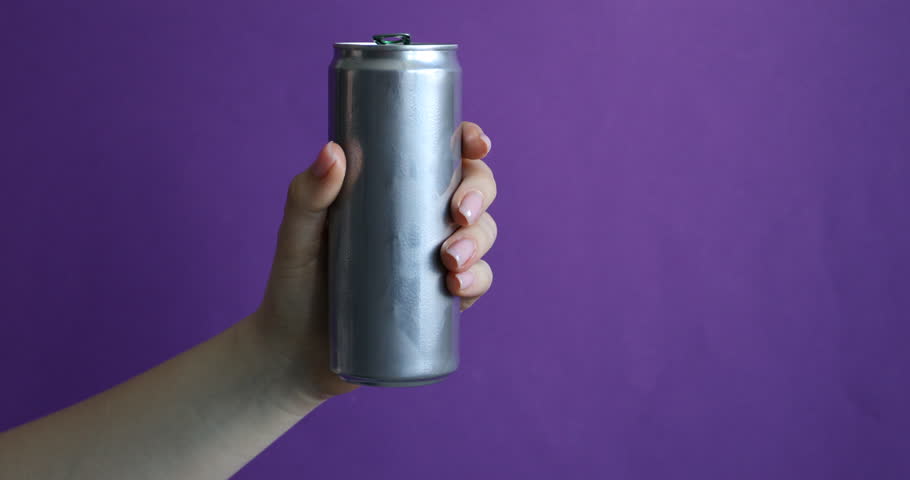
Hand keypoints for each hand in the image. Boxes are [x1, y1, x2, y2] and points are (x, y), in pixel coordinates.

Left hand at [250, 122, 496, 408]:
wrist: (296, 357)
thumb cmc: (293, 286)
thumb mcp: (297, 236)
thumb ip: (307, 195)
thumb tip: (334, 151)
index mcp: (391, 191)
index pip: (440, 156)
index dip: (469, 144)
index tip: (476, 146)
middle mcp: (418, 221)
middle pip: (473, 192)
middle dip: (479, 195)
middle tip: (459, 214)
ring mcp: (432, 261)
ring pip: (481, 236)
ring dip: (479, 241)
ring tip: (451, 261)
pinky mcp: (438, 301)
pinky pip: (475, 284)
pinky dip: (477, 282)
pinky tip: (458, 288)